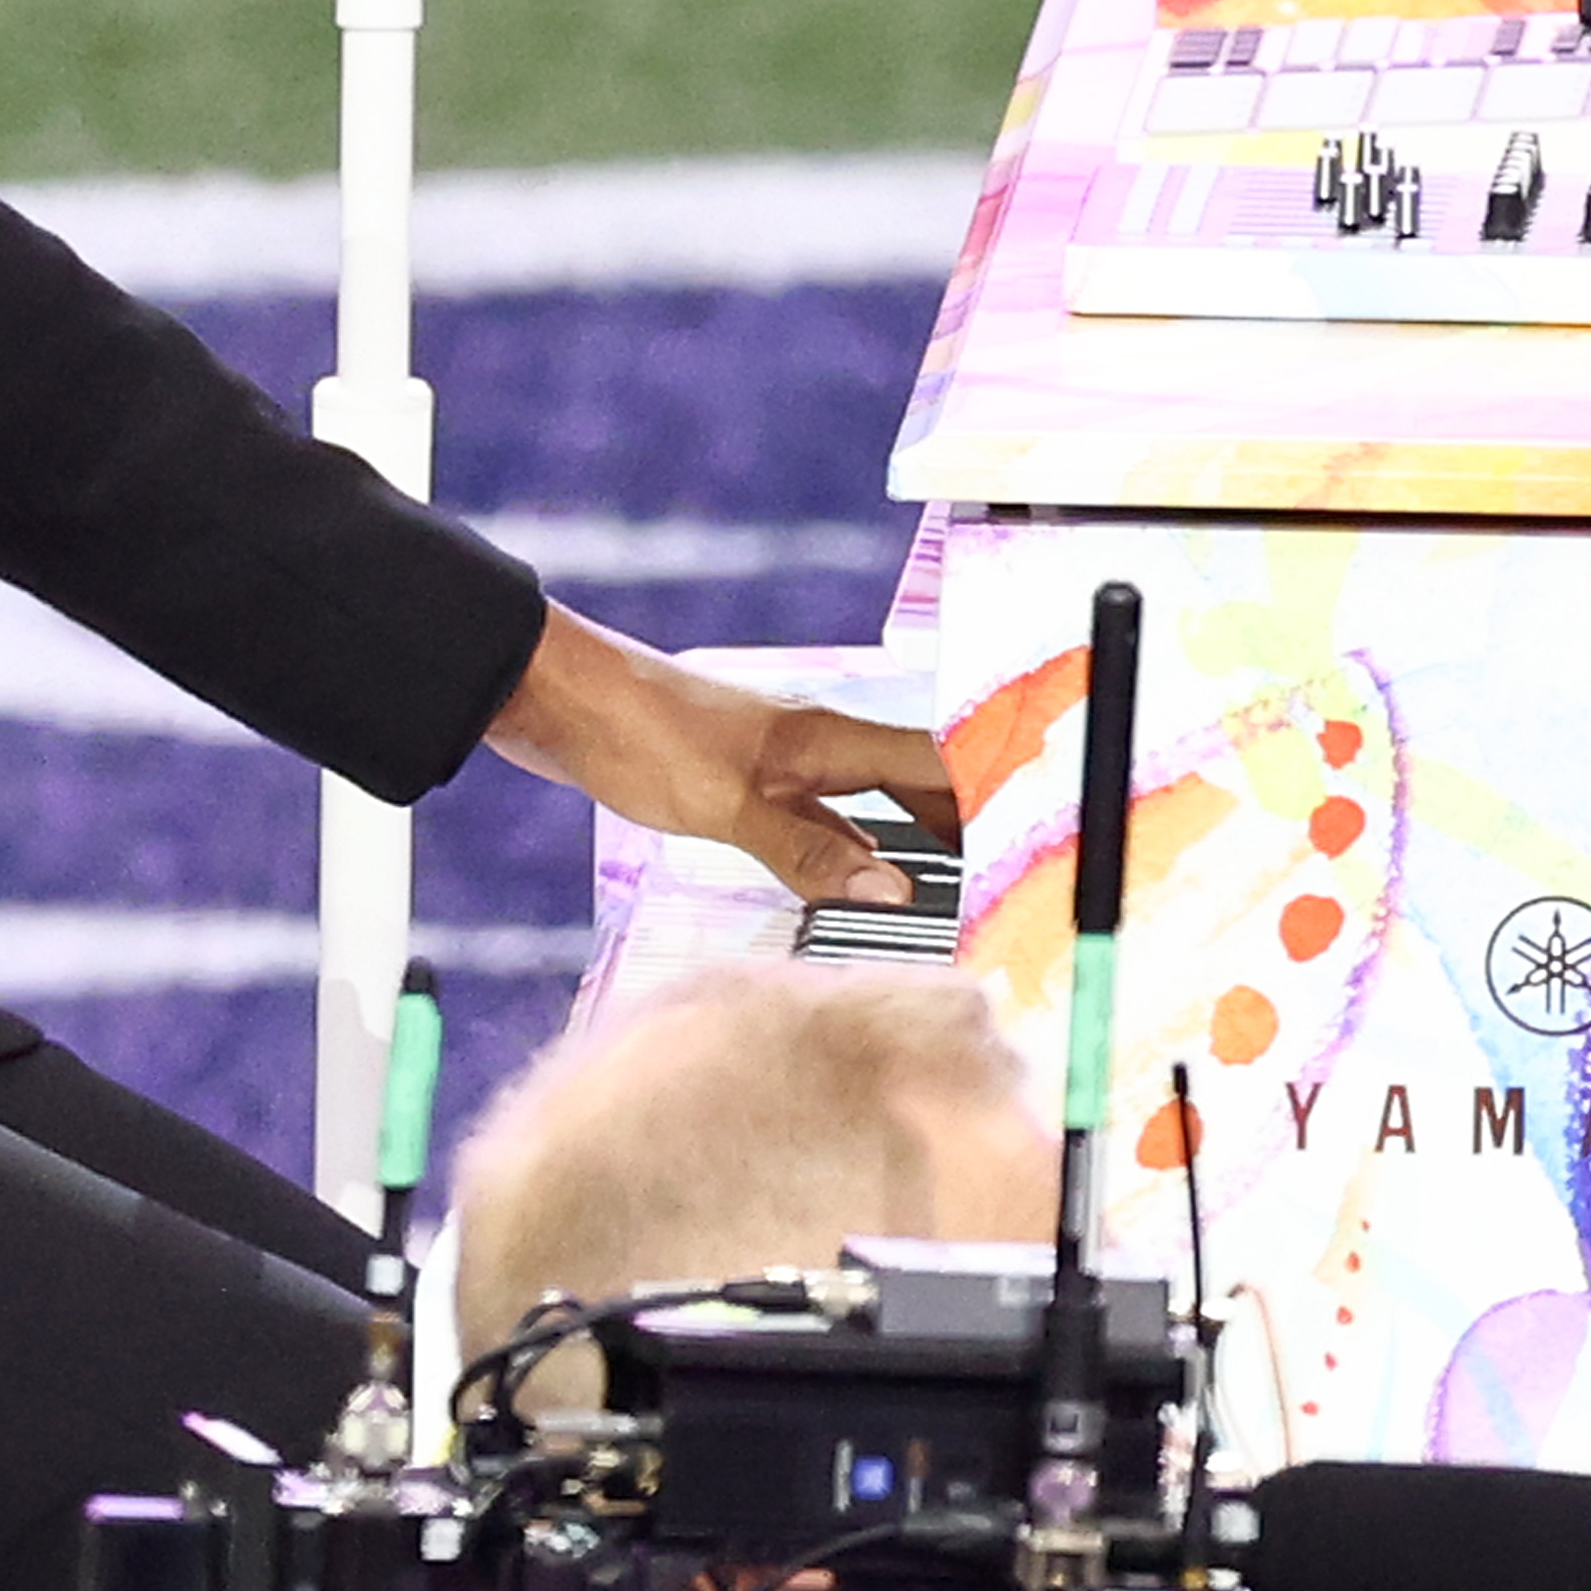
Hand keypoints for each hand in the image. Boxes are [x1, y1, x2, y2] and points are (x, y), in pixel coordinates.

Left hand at [483, 608, 959, 910]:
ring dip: (901, 841)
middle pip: (908, 785)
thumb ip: (810, 851)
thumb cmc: (638, 734)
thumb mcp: (729, 805)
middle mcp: (811, 747)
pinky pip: (813, 821)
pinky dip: (842, 851)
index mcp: (826, 740)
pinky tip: (842, 879)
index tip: (1036, 835)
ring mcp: (773, 764)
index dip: (986, 799)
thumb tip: (892, 892)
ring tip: (942, 887)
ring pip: (861, 805)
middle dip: (958, 827)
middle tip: (1001, 879)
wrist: (554, 699)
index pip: (933, 767)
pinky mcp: (733, 784)